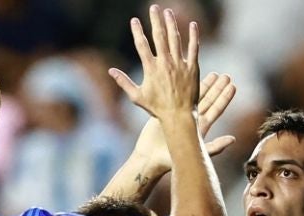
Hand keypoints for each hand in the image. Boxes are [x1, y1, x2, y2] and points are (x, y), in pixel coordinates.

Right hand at [110, 6, 201, 122]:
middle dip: (155, 20)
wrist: (178, 116)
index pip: (142, 45)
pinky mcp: (192, 67)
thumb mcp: (137, 97)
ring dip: (172, 23)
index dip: (137, 31)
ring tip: (168, 11)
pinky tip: (193, 25)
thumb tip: (110, 71)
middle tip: (153, 7)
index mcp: (151, 69)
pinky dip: (193, 36)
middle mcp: (165, 63)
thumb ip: (123, 82)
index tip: (134, 20)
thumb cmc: (157, 108)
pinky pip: (193, 48)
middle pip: (159, 36)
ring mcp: (180, 64)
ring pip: (175, 38)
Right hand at [131, 73, 238, 174]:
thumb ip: (215, 146)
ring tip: (212, 73)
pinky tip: (186, 77)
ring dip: (203, 85)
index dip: (224, 98)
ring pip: (194, 96)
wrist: (150, 158)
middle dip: (217, 88)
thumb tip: (233, 139)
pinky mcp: (166, 112)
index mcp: (200, 127)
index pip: (216, 109)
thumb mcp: (195, 153)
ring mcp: (179, 115)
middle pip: (208, 100)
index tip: (232, 86)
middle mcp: (191, 119)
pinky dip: (183, 87)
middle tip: (226, 76)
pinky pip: (177, 96)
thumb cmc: (171, 159)